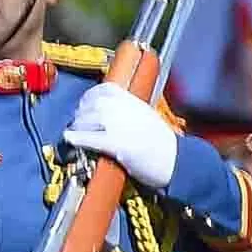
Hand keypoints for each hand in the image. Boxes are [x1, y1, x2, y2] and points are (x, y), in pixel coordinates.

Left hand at [61, 83, 182, 190]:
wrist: (179, 162)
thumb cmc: (164, 144)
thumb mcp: (147, 116)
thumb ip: (127, 110)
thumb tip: (104, 110)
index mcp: (135, 101)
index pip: (104, 89)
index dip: (89, 96)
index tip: (84, 104)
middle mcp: (127, 109)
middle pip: (91, 104)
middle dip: (81, 114)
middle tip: (79, 123)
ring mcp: (121, 126)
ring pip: (87, 120)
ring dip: (78, 127)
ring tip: (77, 134)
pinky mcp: (118, 144)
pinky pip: (89, 138)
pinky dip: (77, 139)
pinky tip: (71, 140)